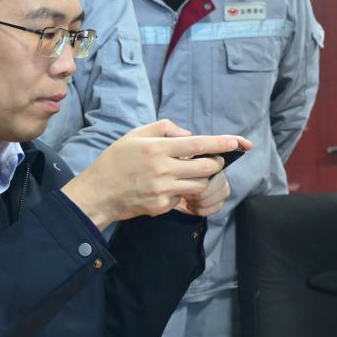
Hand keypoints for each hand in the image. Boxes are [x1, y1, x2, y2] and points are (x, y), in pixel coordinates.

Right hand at [62, 120, 251, 229]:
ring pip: (200, 186)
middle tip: (211, 160)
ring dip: (201, 179)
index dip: (221, 143)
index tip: (239, 143)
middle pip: (206, 167)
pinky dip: (182, 192)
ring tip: (187, 173)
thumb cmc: (115, 161)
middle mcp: (163, 169)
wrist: (97, 194)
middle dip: (215, 163)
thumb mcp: (134, 135)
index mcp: (157, 148)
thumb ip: (163, 129)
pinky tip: (166, 188)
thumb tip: (189, 134)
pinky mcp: (161, 206)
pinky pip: (183, 198)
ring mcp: (163, 190)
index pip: (198, 144)